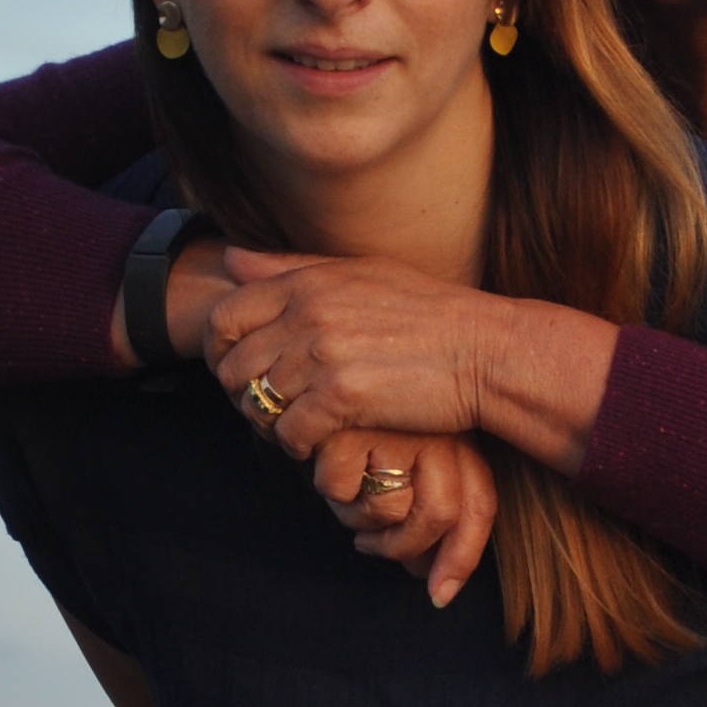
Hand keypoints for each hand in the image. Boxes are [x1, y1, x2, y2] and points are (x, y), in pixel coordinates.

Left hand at [205, 250, 496, 450]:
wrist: (485, 350)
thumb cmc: (429, 312)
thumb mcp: (359, 273)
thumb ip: (291, 267)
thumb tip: (230, 260)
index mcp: (307, 282)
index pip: (225, 318)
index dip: (221, 353)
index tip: (242, 374)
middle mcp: (307, 313)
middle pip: (234, 367)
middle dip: (243, 397)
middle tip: (271, 411)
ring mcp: (323, 354)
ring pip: (258, 404)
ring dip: (272, 425)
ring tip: (298, 428)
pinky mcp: (343, 396)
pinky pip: (289, 433)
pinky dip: (299, 446)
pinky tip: (322, 443)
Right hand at [309, 431, 502, 608]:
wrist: (334, 351)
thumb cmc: (372, 413)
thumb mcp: (414, 448)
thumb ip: (427, 507)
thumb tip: (435, 587)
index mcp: (460, 435)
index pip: (478, 507)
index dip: (461, 559)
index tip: (439, 595)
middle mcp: (435, 431)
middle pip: (436, 519)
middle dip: (398, 548)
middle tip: (370, 544)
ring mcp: (394, 429)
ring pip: (387, 510)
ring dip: (360, 519)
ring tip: (345, 494)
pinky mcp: (350, 427)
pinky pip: (342, 490)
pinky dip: (330, 488)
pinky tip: (323, 461)